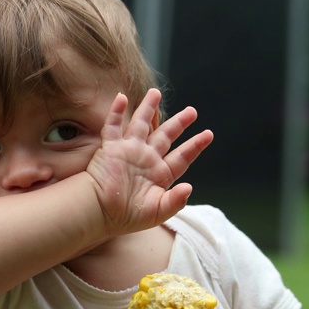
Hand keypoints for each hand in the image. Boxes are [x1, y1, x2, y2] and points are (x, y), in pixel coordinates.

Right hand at [86, 88, 212, 236]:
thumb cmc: (128, 216)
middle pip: (165, 135)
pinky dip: (117, 112)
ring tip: (155, 92)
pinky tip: (122, 97)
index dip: (195, 145)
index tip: (208, 134)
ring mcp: (128, 151)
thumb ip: (175, 200)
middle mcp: (146, 159)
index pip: (181, 156)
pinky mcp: (110, 148)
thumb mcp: (157, 211)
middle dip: (179, 123)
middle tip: (192, 111)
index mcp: (159, 174)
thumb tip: (190, 187)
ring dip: (148, 108)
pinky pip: (113, 126)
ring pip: (141, 124)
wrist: (100, 213)